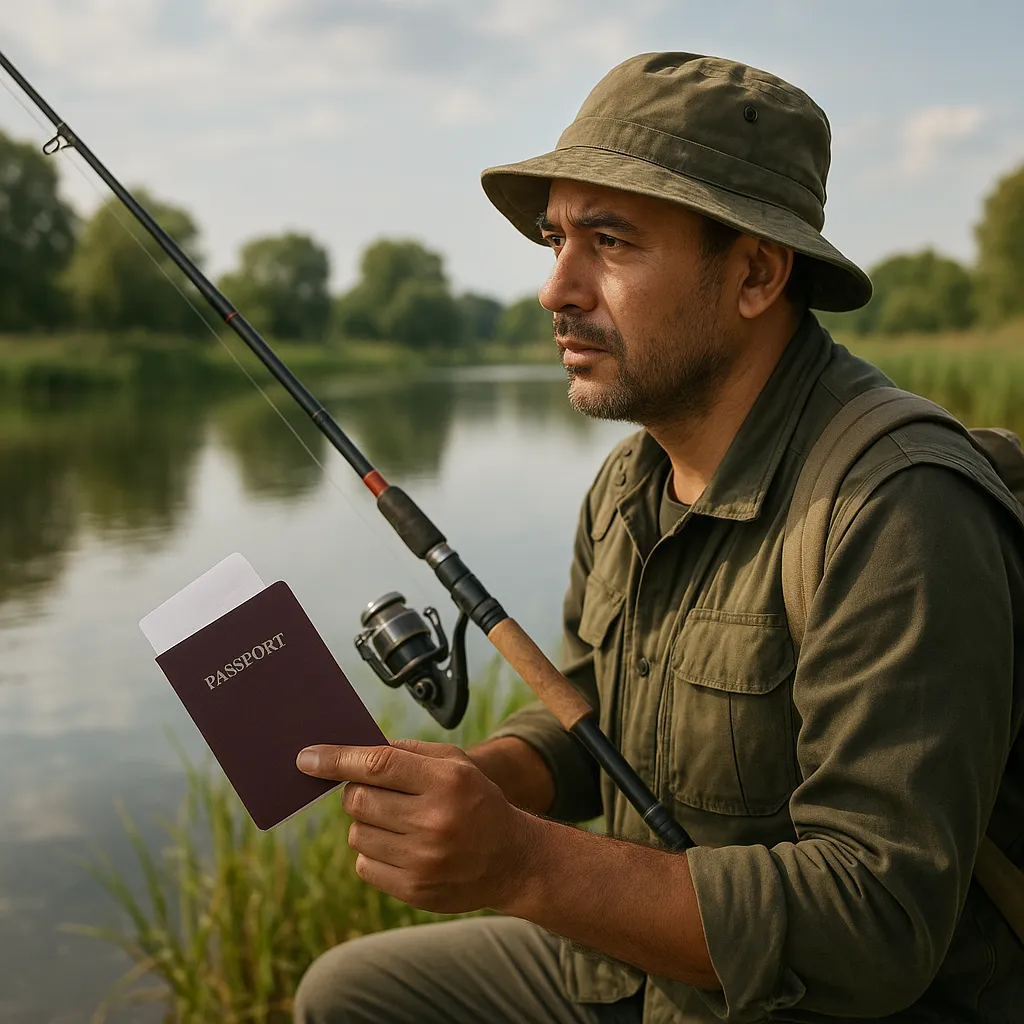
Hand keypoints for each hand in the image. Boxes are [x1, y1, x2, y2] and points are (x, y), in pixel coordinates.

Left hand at [296, 738, 532, 913]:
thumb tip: (352, 749)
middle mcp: (434, 821)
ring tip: (398, 822)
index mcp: (446, 781)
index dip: (336, 760)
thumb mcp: (455, 763)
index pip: (377, 765)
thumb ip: (406, 752)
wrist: (512, 859)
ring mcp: (423, 860)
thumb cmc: (476, 800)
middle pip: (359, 800)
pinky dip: (374, 852)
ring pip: (357, 834)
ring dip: (367, 824)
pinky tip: (402, 847)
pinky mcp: (414, 890)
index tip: (306, 759)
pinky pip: (364, 865)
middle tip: (375, 792)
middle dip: (357, 792)